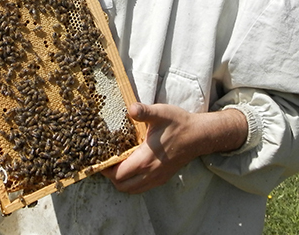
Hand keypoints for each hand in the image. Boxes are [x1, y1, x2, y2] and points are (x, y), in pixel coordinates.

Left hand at [101, 102, 247, 193]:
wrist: (199, 136)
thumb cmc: (178, 124)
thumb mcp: (160, 113)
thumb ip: (143, 111)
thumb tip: (131, 108)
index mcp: (145, 160)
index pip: (118, 174)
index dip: (105, 169)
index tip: (99, 159)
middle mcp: (150, 173)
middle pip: (122, 186)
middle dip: (111, 177)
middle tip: (106, 162)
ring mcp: (157, 177)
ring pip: (132, 189)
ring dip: (122, 181)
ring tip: (117, 166)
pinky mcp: (163, 177)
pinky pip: (142, 187)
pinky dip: (133, 183)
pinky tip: (132, 168)